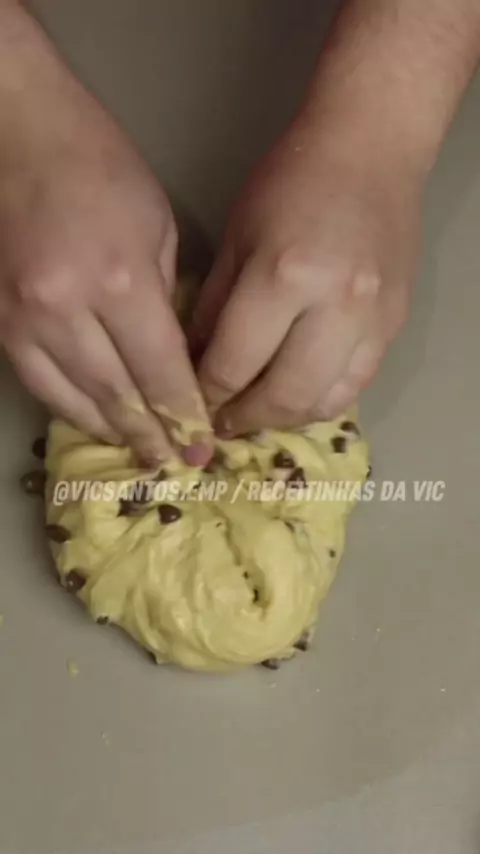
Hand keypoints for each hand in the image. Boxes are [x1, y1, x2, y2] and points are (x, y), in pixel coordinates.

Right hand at [0, 17, 210, 465]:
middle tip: (174, 464)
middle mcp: (67, 310)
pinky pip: (36, 382)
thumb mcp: (156, 226)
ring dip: (110, 431)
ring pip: (71, 398)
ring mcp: (23, 318)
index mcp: (120, 281)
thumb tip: (171, 354)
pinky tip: (93, 421)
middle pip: (116, 394)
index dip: (181, 415)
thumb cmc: (98, 165)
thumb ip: (165, 298)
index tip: (200, 446)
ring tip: (139, 453)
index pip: (158, 371)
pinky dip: (68, 407)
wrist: (16, 132)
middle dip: (150, 435)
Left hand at [190, 117, 422, 433]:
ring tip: (257, 412)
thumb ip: (213, 309)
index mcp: (285, 276)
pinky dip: (320, 401)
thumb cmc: (291, 182)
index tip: (190, 404)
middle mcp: (336, 307)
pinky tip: (295, 394)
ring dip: (284, 418)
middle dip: (244, 418)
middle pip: (284, 396)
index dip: (206, 394)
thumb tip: (192, 367)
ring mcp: (373, 321)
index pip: (234, 363)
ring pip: (324, 402)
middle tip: (221, 421)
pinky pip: (356, 386)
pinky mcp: (395, 326)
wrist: (371, 151)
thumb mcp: (236, 239)